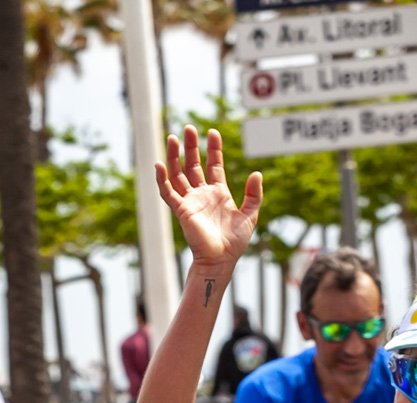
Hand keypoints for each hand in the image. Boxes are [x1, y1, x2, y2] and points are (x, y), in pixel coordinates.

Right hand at [155, 127, 261, 272]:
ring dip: (174, 157)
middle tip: (188, 128)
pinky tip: (159, 165)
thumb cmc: (235, 242)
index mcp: (218, 193)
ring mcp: (190, 202)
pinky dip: (162, 179)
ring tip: (173, 138)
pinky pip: (168, 193)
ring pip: (178, 174)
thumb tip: (257, 173)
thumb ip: (254, 194)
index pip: (213, 164)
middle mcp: (202, 194)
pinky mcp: (182, 211)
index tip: (212, 132)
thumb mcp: (251, 214)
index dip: (213, 148)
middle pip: (192, 165)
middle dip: (190, 147)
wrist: (221, 260)